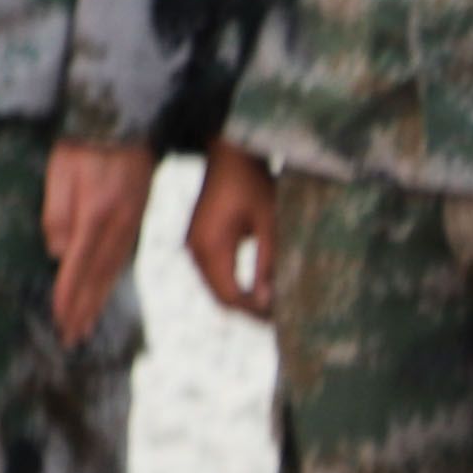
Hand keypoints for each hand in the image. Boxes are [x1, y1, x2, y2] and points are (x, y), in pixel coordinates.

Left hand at [41, 141, 159, 339]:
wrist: (126, 116)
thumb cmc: (86, 140)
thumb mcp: (60, 168)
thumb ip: (57, 211)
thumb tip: (59, 252)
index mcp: (97, 213)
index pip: (79, 264)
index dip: (68, 295)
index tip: (59, 320)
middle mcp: (120, 223)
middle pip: (100, 275)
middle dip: (85, 308)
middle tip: (72, 337)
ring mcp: (133, 221)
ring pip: (114, 269)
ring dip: (99, 299)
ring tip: (87, 323)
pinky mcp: (138, 215)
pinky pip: (124, 255)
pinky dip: (113, 278)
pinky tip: (106, 288)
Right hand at [183, 147, 278, 321]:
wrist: (229, 153)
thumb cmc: (252, 182)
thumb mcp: (268, 222)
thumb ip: (267, 261)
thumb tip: (267, 300)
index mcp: (211, 246)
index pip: (230, 295)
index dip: (254, 312)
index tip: (279, 319)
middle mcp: (195, 249)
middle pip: (219, 296)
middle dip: (247, 310)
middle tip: (277, 319)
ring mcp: (192, 245)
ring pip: (214, 287)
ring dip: (239, 299)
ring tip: (269, 307)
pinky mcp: (196, 240)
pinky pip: (212, 273)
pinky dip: (231, 284)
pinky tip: (254, 288)